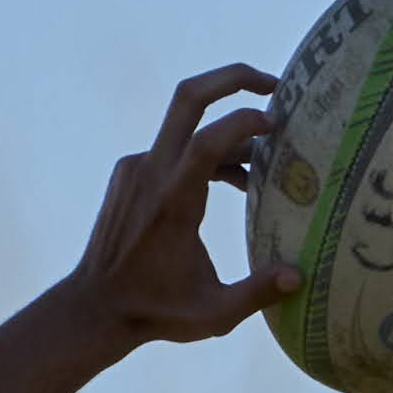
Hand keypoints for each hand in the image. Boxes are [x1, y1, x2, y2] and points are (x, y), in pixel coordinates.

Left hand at [61, 68, 297, 344]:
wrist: (94, 308)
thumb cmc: (155, 312)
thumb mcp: (214, 314)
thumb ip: (258, 293)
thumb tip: (298, 276)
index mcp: (173, 200)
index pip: (211, 137)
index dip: (245, 120)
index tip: (276, 123)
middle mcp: (151, 173)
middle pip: (189, 97)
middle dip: (233, 79)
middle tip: (272, 85)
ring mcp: (135, 169)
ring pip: (186, 129)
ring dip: (226, 136)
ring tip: (262, 164)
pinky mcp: (127, 176)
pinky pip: (172, 151)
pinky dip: (203, 155)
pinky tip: (230, 182)